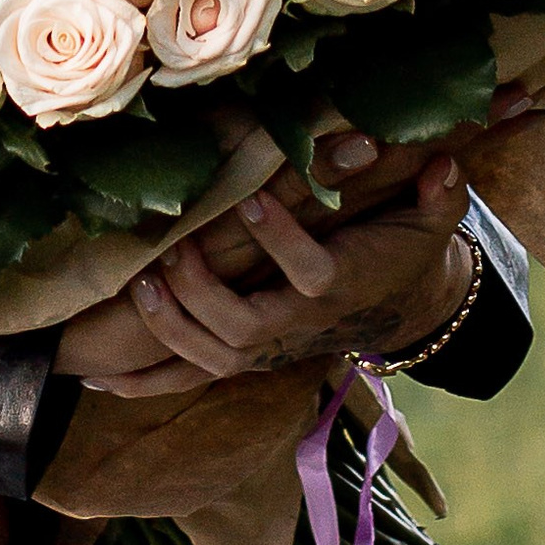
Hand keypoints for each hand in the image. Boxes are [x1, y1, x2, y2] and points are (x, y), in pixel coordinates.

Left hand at [116, 148, 477, 386]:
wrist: (398, 305)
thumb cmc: (402, 246)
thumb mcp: (431, 217)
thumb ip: (442, 193)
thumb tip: (448, 162)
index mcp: (341, 286)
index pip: (310, 274)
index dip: (280, 243)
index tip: (251, 201)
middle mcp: (300, 327)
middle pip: (245, 328)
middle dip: (202, 294)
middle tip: (173, 253)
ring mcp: (268, 348)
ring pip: (213, 357)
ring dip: (171, 327)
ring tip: (142, 286)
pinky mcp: (245, 357)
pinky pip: (190, 378)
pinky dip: (144, 382)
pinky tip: (95, 378)